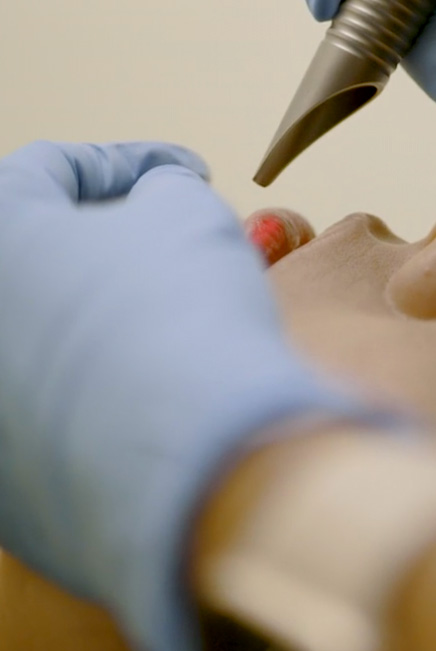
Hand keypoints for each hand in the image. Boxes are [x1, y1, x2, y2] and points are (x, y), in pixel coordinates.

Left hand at [0, 141, 382, 650]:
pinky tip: (161, 392)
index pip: (46, 171)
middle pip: (39, 263)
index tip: (184, 173)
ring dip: (105, 318)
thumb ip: (160, 187)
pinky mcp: (8, 489)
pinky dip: (106, 392)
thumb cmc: (185, 314)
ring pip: (49, 341)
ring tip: (175, 320)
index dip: (127, 161)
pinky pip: (62, 415)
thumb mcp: (187, 211)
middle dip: (109, 244)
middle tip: (173, 245)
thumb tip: (155, 199)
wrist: (200, 464)